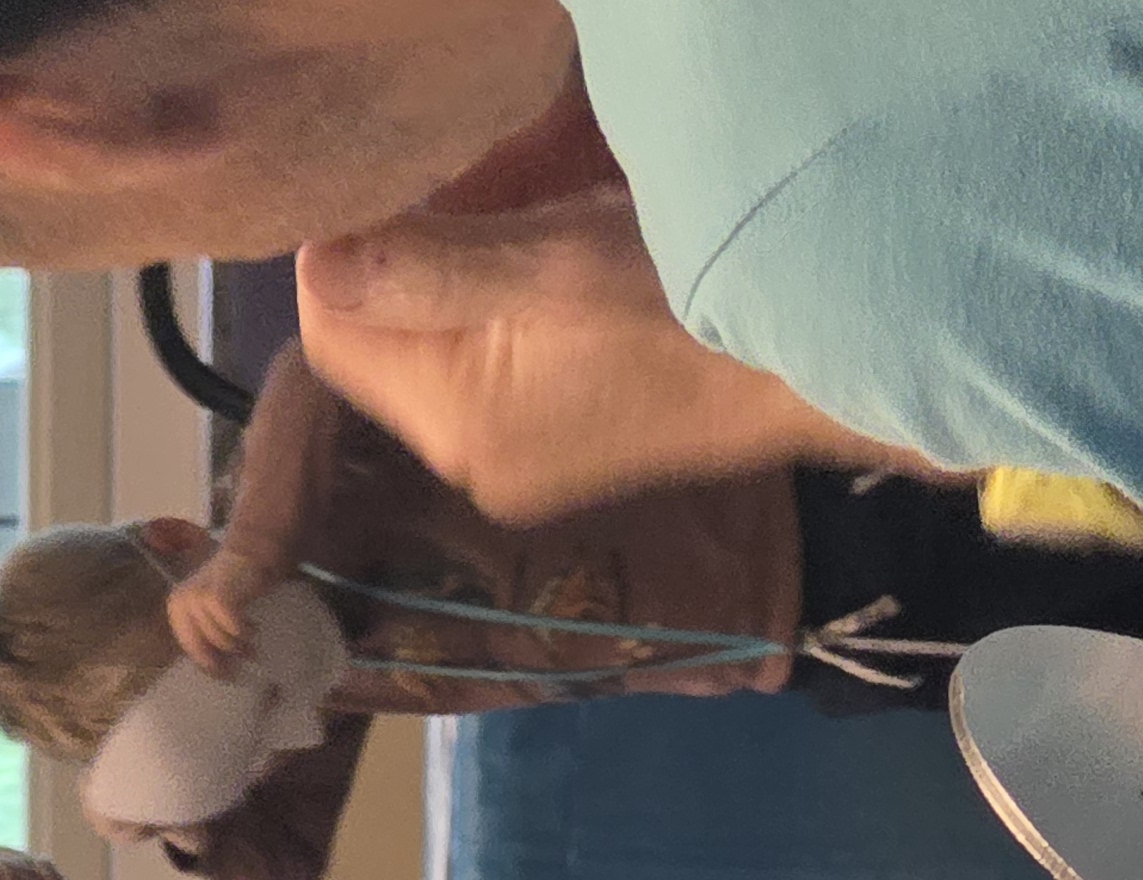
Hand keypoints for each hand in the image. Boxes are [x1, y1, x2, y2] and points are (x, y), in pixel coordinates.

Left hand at [165, 550, 276, 673]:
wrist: (247, 557)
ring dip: (238, 644)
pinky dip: (244, 631)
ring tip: (251, 638)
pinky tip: (252, 626)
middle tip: (244, 660)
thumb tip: (219, 670)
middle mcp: (182, 602)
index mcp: (176, 608)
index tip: (226, 675)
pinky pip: (231, 629)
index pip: (189, 648)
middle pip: (202, 648)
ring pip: (219, 640)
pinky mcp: (215, 598)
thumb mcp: (213, 614)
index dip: (208, 664)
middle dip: (224, 658)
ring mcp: (197, 599)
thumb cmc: (232, 588)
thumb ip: (209, 636)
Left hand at [299, 194, 883, 524]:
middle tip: (494, 162)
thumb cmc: (697, 316)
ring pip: (444, 322)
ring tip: (543, 183)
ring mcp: (523, 448)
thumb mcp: (557, 264)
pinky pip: (497, 341)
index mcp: (459, 423)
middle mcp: (477, 454)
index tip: (414, 165)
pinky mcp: (565, 429)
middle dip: (425, 231)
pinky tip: (569, 230)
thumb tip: (313, 259)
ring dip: (475, 242)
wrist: (830, 369)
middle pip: (390, 323)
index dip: (350, 234)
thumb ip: (428, 265)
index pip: (332, 323)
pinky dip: (515, 278)